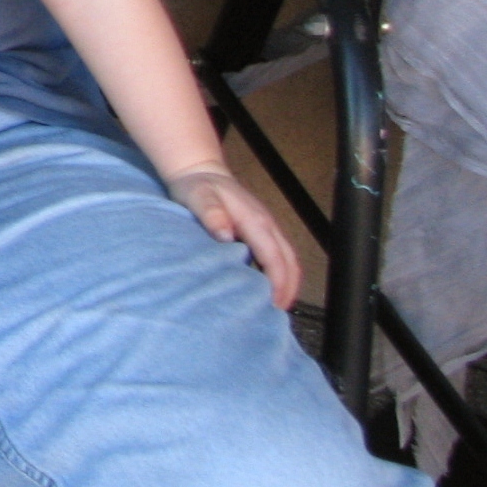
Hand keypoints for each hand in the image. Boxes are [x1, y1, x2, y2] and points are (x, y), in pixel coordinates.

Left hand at [165, 165, 300, 308]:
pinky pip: (280, 256)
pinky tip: (270, 289)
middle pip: (289, 262)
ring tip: (275, 307)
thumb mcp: (198, 197)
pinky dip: (281, 274)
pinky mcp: (262, 231)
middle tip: (275, 314)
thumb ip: (211, 214)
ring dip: (287, 283)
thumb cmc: (197, 187)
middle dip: (287, 289)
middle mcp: (267, 225)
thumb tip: (226, 236)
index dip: (278, 282)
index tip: (273, 304)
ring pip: (289, 260)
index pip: (274, 256)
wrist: (201, 172)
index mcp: (255, 220)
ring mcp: (267, 228)